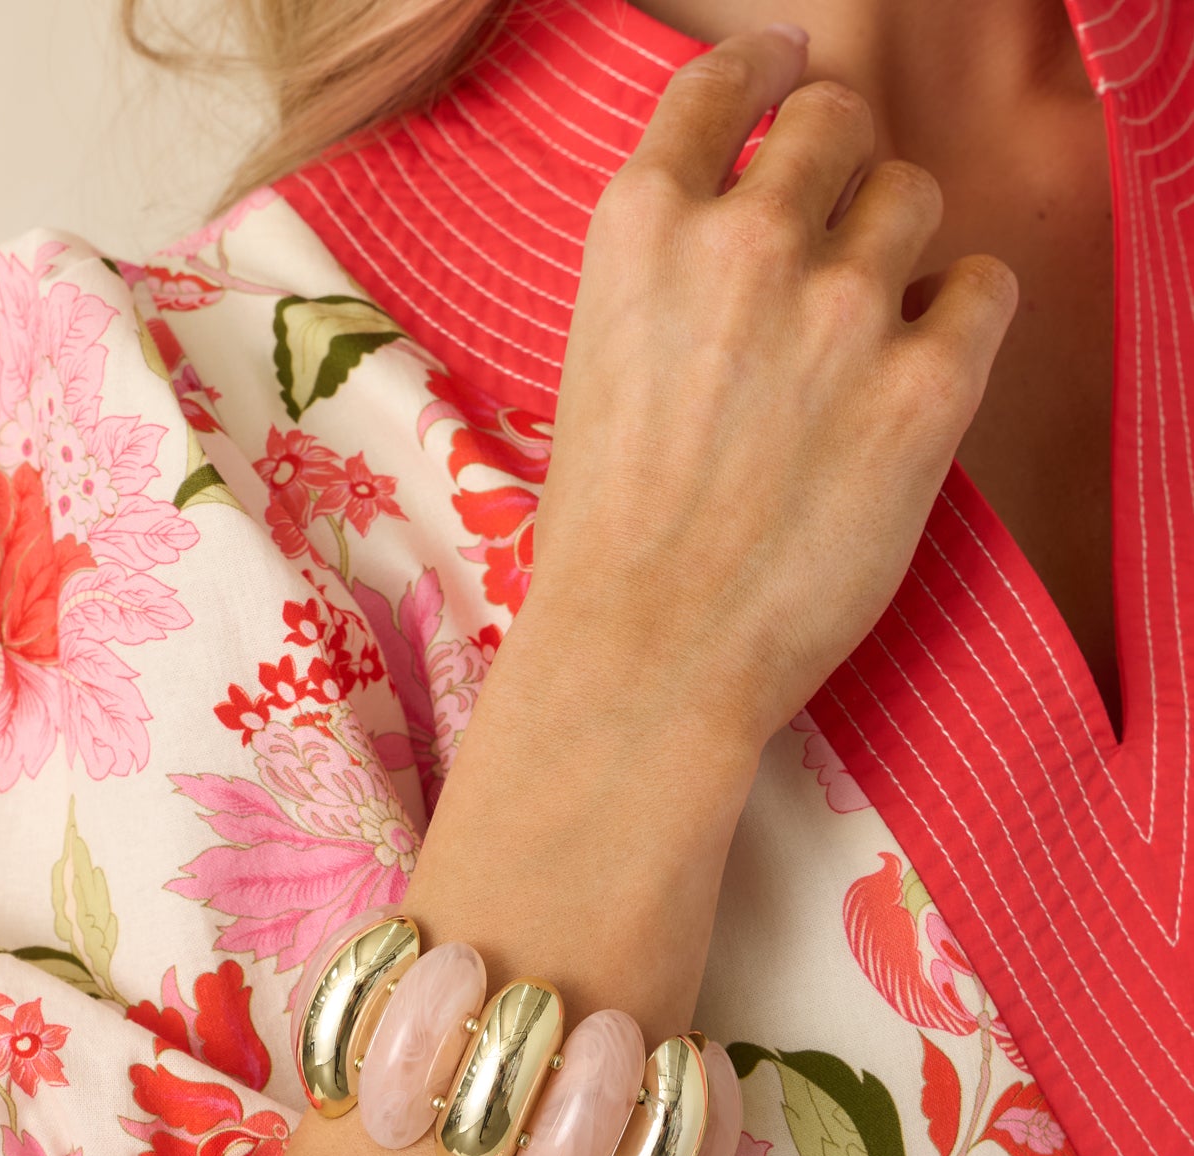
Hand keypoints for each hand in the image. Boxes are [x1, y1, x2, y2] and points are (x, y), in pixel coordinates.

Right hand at [523, 24, 1018, 771]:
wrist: (649, 658)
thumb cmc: (609, 539)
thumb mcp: (597, 363)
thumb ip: (670, 273)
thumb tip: (748, 226)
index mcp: (644, 226)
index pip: (726, 84)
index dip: (772, 70)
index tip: (793, 70)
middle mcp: (747, 240)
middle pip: (839, 125)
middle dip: (841, 167)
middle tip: (837, 233)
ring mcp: (843, 308)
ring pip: (914, 200)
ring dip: (899, 251)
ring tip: (864, 338)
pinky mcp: (926, 386)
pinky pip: (984, 290)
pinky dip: (959, 321)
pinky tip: (916, 377)